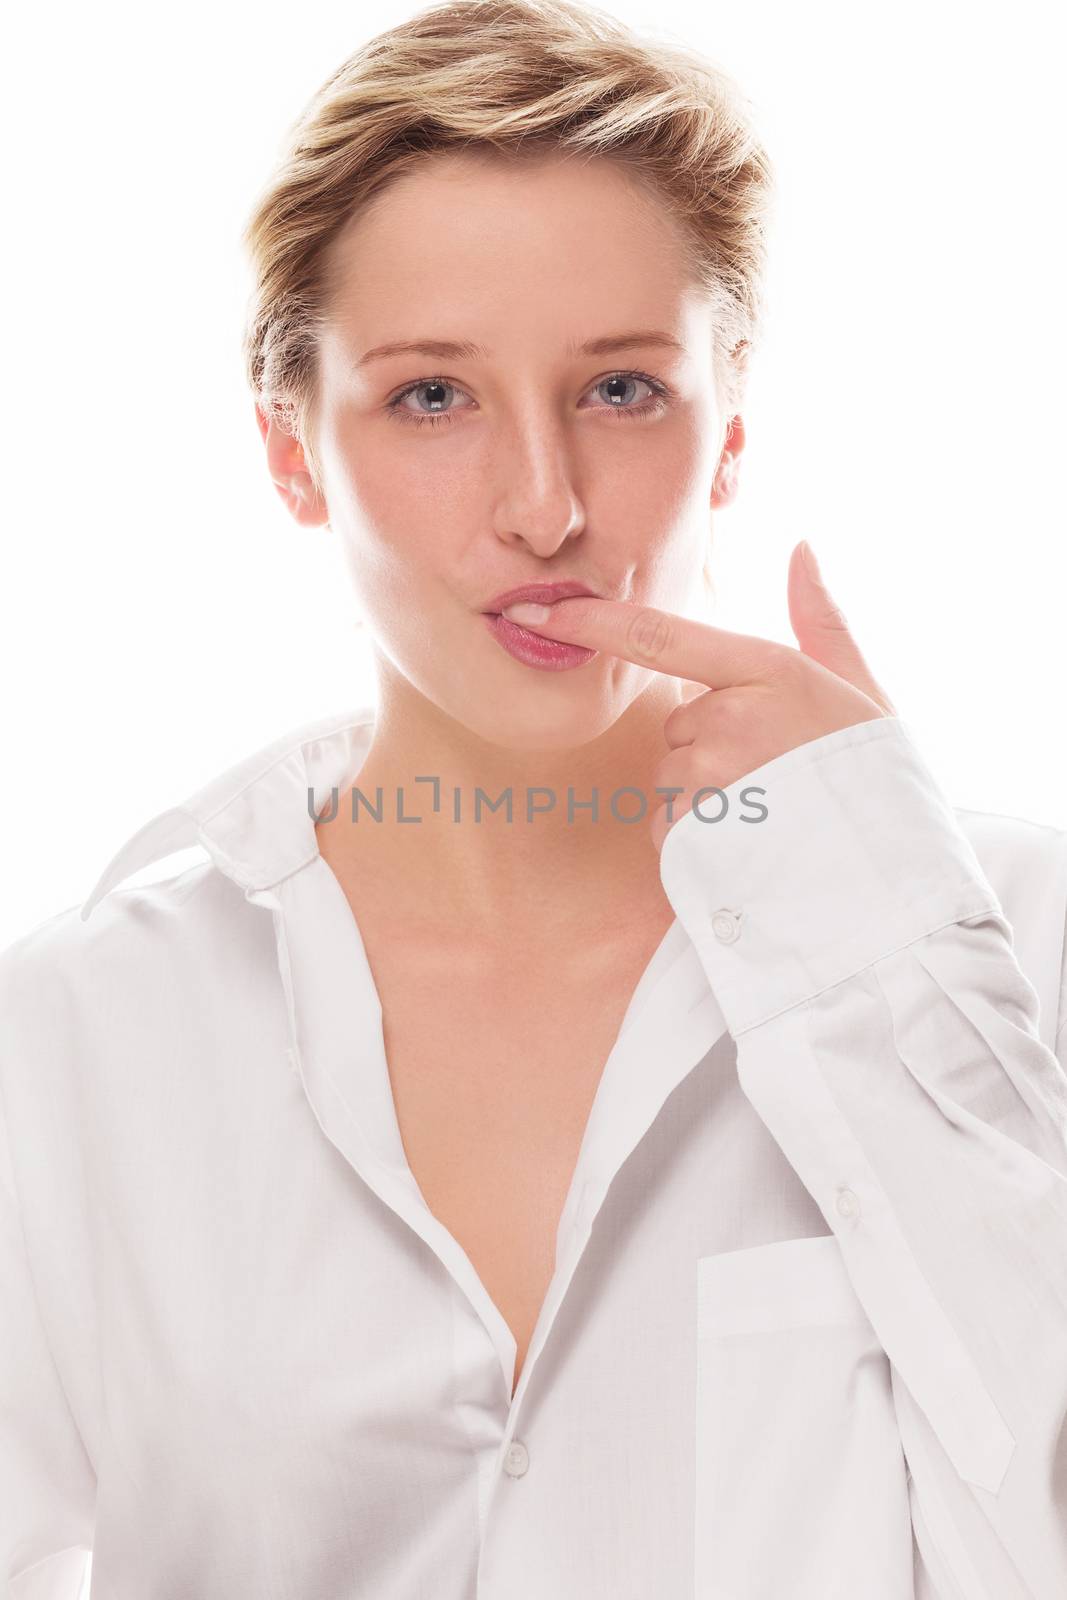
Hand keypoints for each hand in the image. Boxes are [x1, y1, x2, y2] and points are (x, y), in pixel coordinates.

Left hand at [500, 541, 896, 851]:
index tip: (537, 608)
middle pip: (676, 725)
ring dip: (704, 799)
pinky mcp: (699, 834)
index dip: (592, 621)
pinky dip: (695, 842)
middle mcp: (733, 717)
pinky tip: (748, 848)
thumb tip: (802, 547)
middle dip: (709, 748)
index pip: (660, 636)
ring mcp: (714, 778)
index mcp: (770, 671)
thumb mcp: (860, 688)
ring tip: (769, 817)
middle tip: (775, 776)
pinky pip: (669, 828)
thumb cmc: (877, 777)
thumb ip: (822, 619)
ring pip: (672, 779)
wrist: (897, 874)